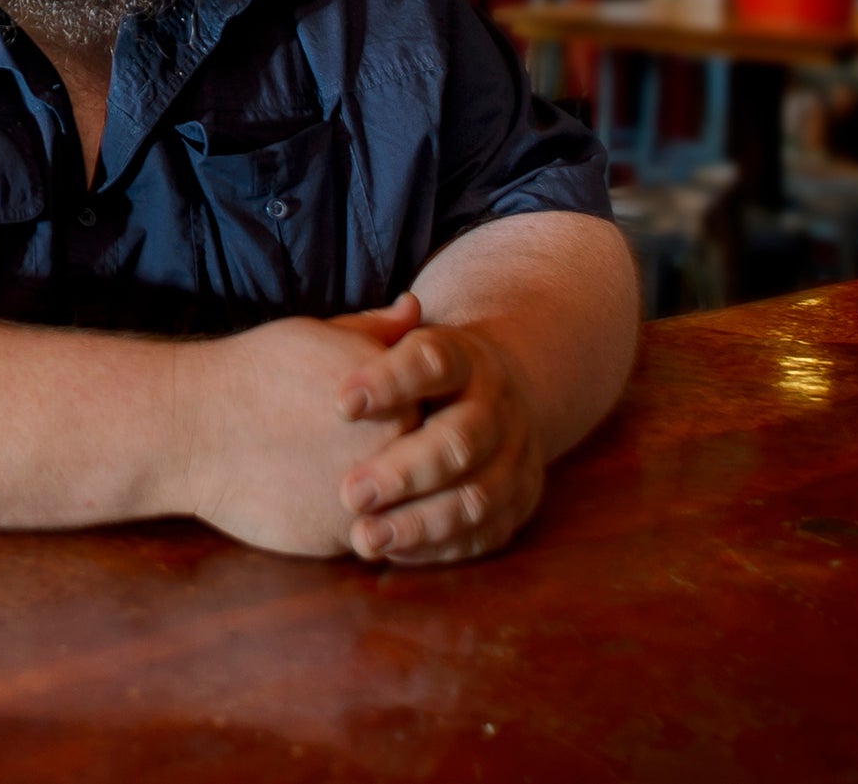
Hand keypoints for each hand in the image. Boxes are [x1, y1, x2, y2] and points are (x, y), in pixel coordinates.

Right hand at [188, 297, 418, 557]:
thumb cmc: (254, 371)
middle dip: (415, 466)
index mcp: (403, 397)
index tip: (401, 419)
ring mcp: (374, 499)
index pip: (446, 416)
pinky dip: (359, 528)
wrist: (193, 427)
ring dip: (393, 504)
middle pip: (432, 468)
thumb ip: (376, 330)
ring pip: (407, 511)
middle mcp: (398, 450)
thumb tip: (415, 307)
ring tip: (353, 484)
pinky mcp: (343, 539)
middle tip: (372, 457)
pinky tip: (328, 504)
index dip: (425, 419)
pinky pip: (371, 540)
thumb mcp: (320, 334)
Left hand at [335, 310, 544, 564]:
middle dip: (404, 471)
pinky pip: (484, 533)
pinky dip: (440, 547)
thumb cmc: (414, 374)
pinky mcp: (518, 504)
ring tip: (363, 537)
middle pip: (460, 440)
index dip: (389, 381)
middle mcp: (497, 407)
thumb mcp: (397, 344)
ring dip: (419, 523)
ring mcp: (514, 458)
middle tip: (349, 492)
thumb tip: (400, 307)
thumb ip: (378, 332)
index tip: (339, 403)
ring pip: (476, 497)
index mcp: (465, 359)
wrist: (492, 397)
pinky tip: (393, 551)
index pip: (433, 362)